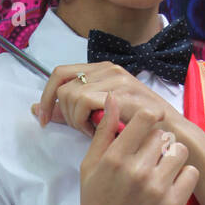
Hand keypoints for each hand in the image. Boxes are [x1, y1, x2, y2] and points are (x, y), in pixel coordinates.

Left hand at [31, 61, 174, 137]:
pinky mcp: (122, 91)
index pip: (59, 73)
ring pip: (71, 95)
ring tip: (95, 131)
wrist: (170, 136)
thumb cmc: (135, 129)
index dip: (47, 97)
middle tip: (83, 129)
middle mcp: (108, 69)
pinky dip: (85, 121)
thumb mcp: (96, 117)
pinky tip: (100, 131)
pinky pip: (84, 102)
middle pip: (62, 86)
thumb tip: (35, 109)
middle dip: (65, 114)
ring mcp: (116, 78)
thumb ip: (68, 112)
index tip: (44, 120)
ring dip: (77, 120)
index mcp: (101, 71)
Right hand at [73, 93, 198, 204]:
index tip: (151, 125)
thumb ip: (104, 132)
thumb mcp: (90, 167)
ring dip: (172, 159)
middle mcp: (137, 170)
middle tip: (149, 160)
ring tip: (160, 173)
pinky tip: (169, 188)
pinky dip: (183, 178)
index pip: (146, 117)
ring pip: (180, 152)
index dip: (151, 117)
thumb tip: (113, 99)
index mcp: (115, 157)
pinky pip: (191, 174)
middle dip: (158, 144)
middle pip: (164, 135)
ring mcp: (157, 188)